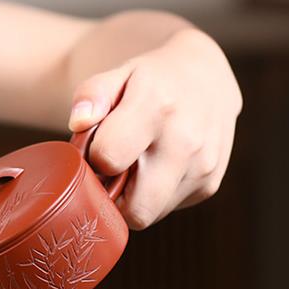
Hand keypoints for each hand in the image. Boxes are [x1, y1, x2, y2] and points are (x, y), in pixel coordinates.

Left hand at [68, 28, 241, 229]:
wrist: (208, 77)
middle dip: (113, 197)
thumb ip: (91, 95)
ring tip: (135, 166)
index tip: (97, 149)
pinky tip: (155, 169)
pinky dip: (154, 196)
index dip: (94, 159)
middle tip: (110, 172)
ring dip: (133, 198)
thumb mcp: (119, 74)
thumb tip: (78, 123)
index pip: (109, 158)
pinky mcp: (210, 185)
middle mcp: (185, 141)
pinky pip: (167, 208)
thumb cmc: (152, 80)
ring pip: (149, 214)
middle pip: (135, 207)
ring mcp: (202, 167)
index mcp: (156, 107)